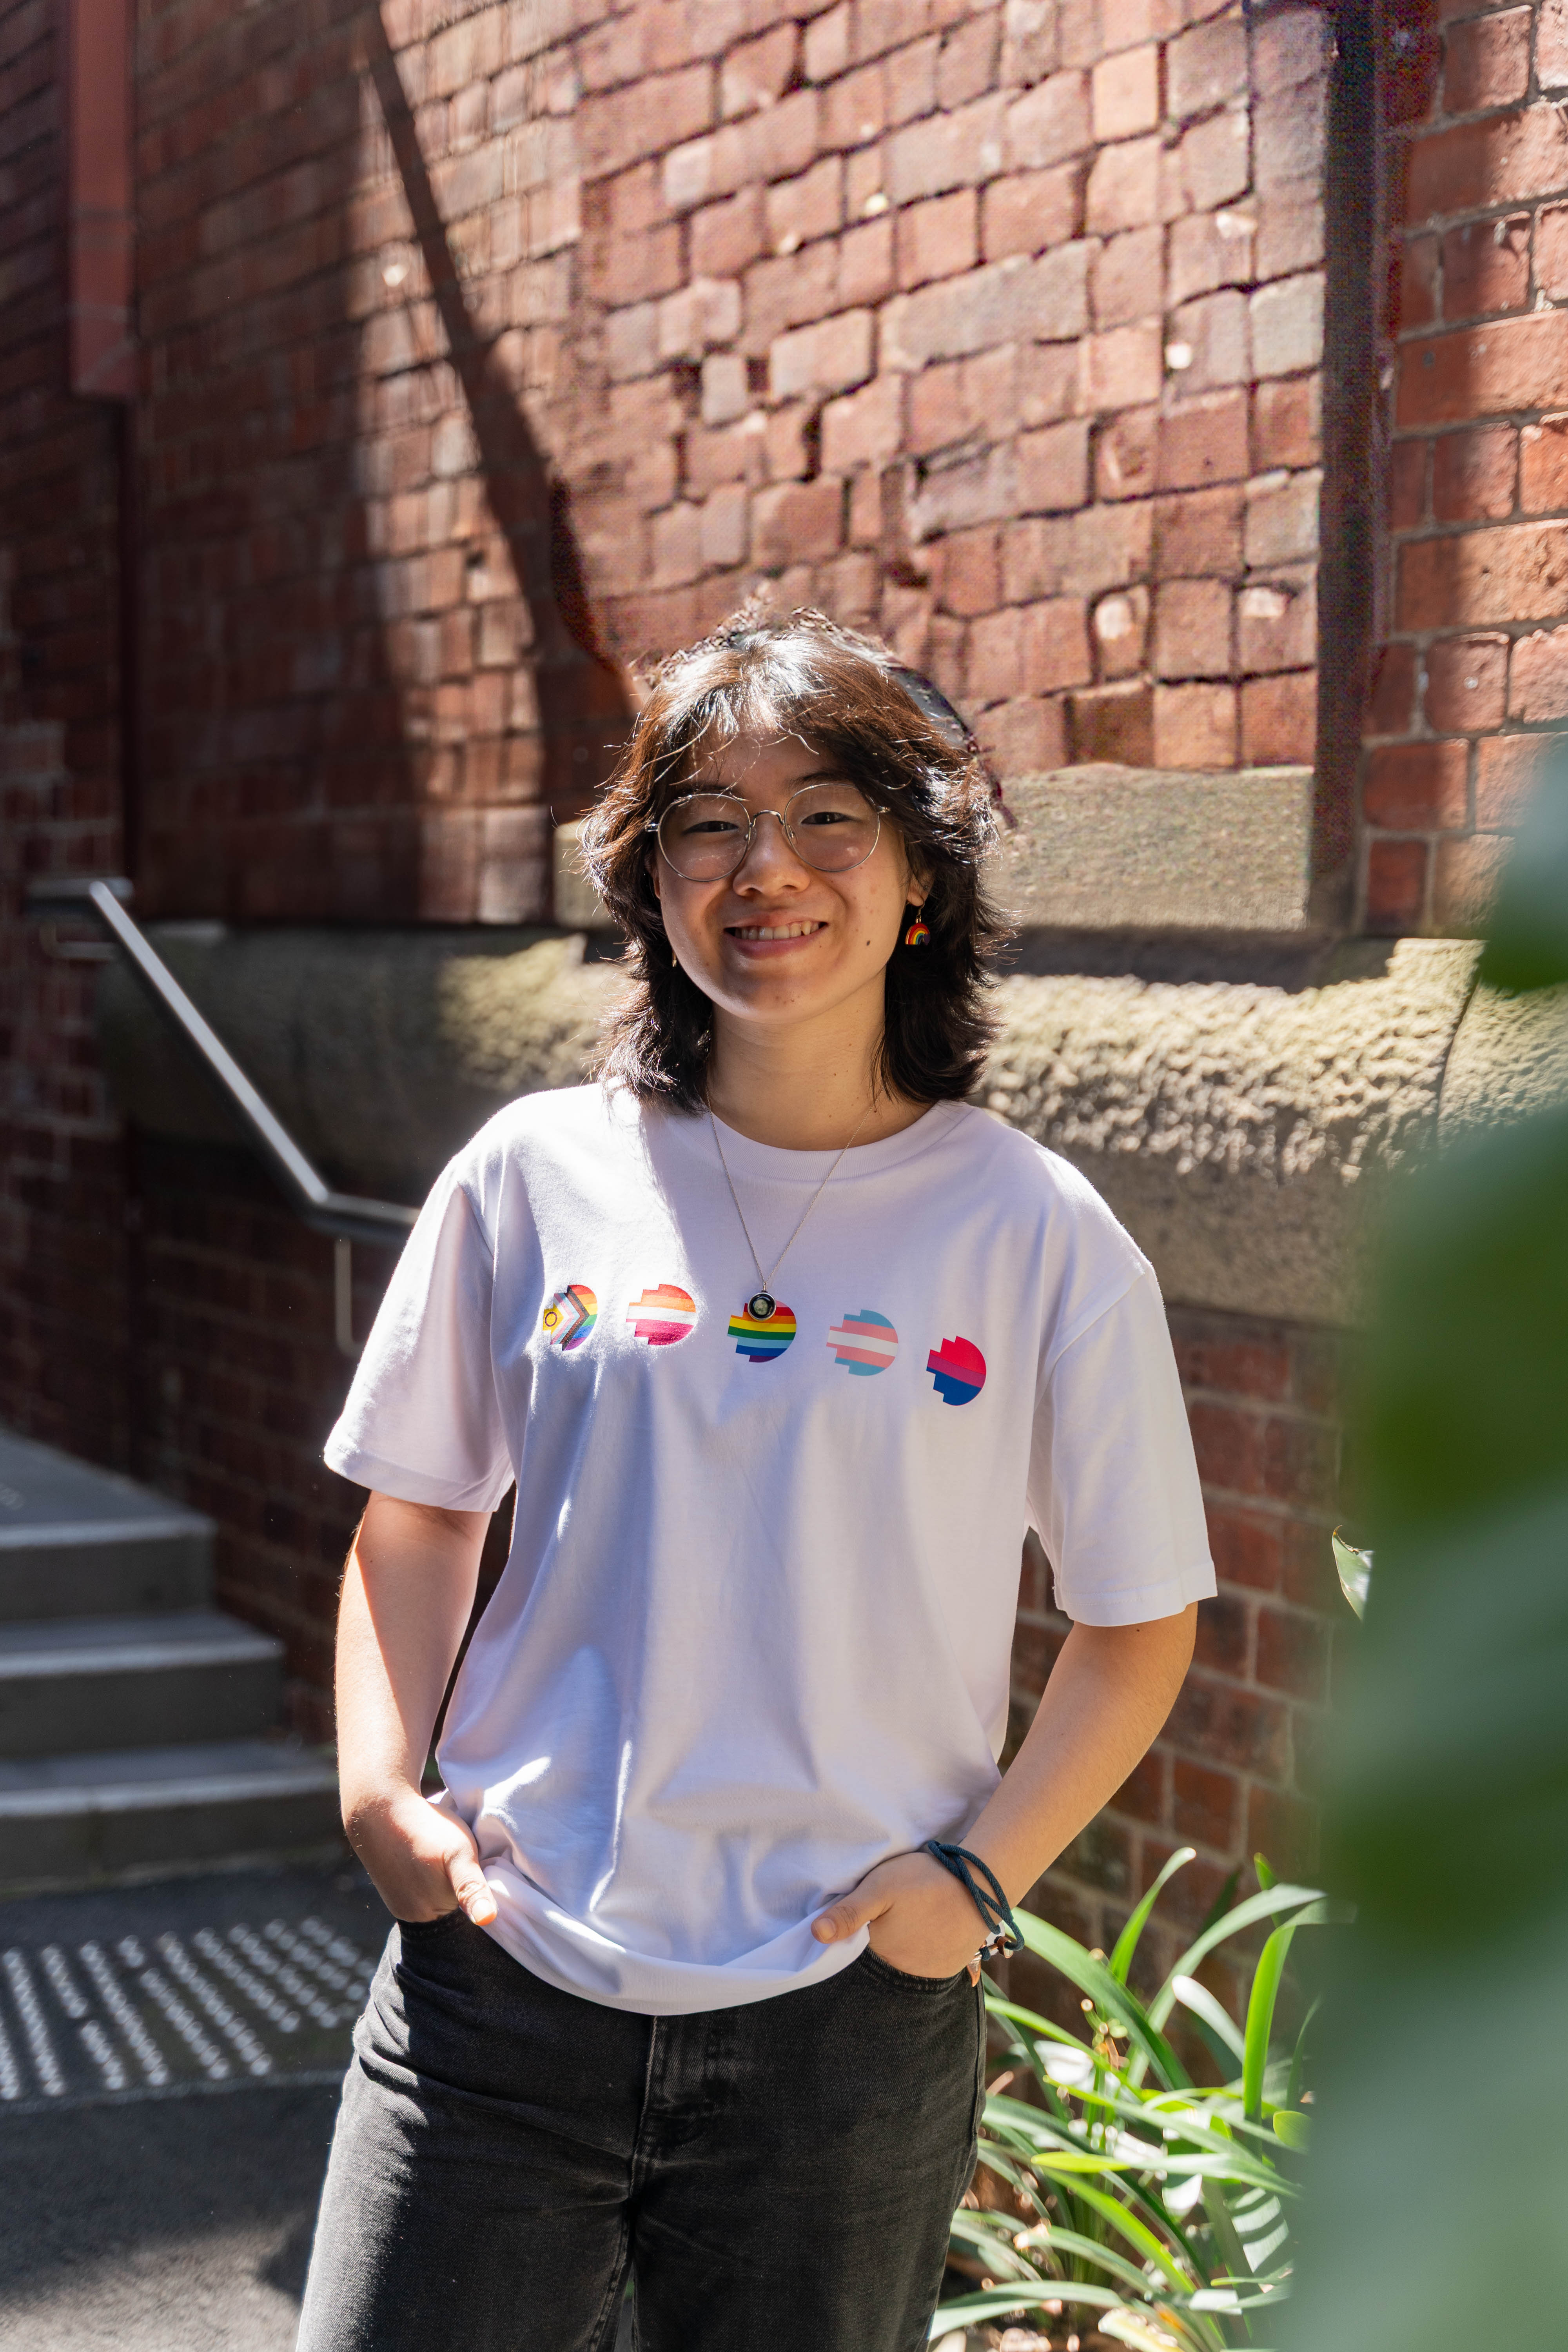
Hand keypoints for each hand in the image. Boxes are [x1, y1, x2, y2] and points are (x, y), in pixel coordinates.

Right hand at [345, 1782, 498, 1927]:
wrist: (382, 1812)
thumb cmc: (426, 1829)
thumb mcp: (459, 1852)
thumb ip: (472, 1887)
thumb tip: (487, 1920)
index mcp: (435, 1910)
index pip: (467, 1905)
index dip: (472, 1882)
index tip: (467, 1859)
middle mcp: (415, 1916)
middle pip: (449, 1904)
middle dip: (454, 1883)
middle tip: (451, 1855)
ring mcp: (400, 1905)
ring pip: (433, 1897)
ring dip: (437, 1880)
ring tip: (435, 1854)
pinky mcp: (391, 1894)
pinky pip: (417, 1892)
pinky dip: (422, 1878)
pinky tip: (421, 1858)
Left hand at [812, 1849, 986, 1983]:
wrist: (981, 1885)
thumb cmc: (926, 1881)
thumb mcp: (880, 1886)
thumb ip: (848, 1912)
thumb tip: (816, 1934)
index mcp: (881, 1953)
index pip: (854, 1954)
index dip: (852, 1936)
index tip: (859, 1919)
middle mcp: (903, 1972)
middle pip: (879, 1961)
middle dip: (878, 1943)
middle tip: (890, 1916)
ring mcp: (928, 1974)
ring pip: (901, 1964)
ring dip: (900, 1948)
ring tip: (909, 1921)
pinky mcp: (948, 1969)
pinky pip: (924, 1966)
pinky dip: (921, 1952)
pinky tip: (925, 1930)